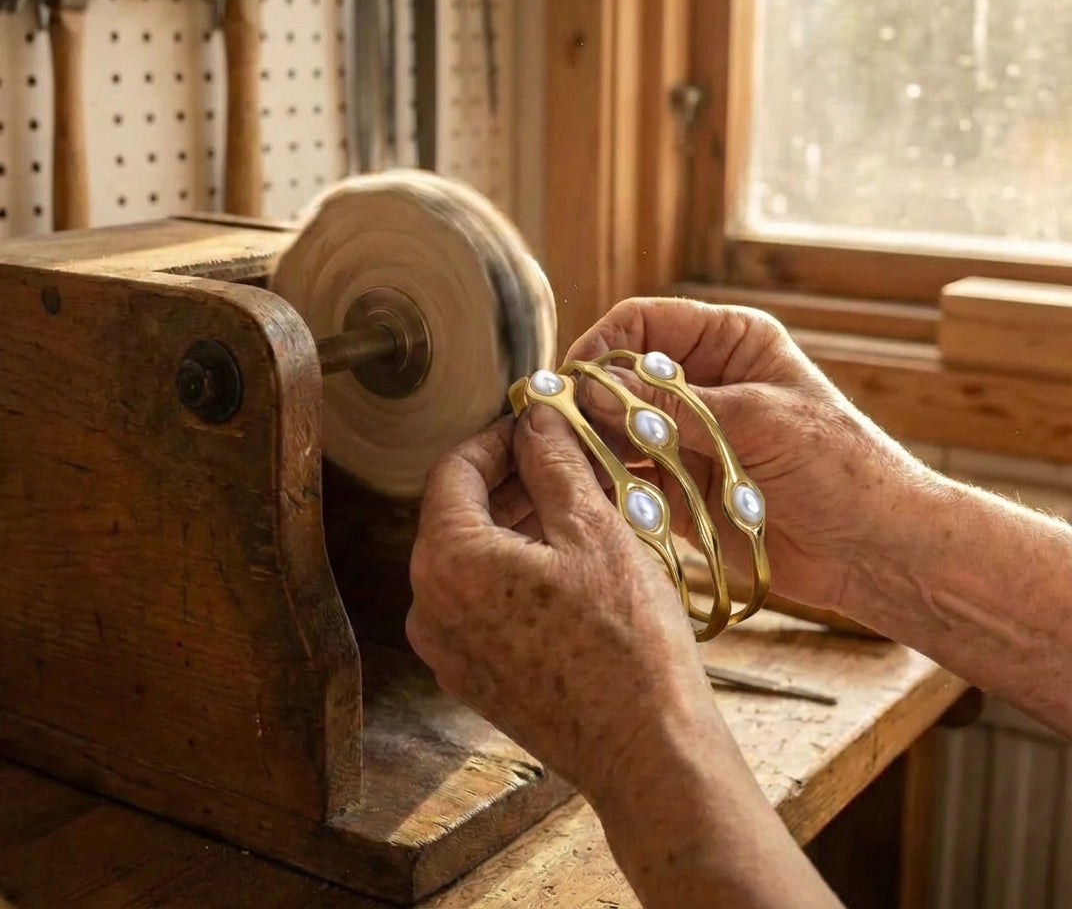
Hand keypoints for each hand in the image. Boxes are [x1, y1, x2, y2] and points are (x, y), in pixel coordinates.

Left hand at [406, 408, 713, 801]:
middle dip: (512, 480)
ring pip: (472, 559)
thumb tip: (536, 414)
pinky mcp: (473, 677)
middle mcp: (428, 608)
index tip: (538, 425)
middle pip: (459, 515)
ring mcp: (447, 649)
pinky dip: (516, 570)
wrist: (647, 751)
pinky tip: (568, 561)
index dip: (498, 437)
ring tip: (577, 506)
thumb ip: (553, 460)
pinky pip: (482, 602)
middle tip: (567, 460)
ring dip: (517, 523)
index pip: (453, 470)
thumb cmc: (627, 641)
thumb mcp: (593, 529)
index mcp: (448, 562)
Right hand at [567, 297, 932, 613]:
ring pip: (615, 430)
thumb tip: (594, 388)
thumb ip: (673, 407)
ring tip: (566, 464)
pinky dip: (604, 484)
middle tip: (556, 429)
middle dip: (588, 401)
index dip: (603, 346)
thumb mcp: (757, 420)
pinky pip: (626, 478)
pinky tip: (587, 493)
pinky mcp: (678, 489)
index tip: (572, 381)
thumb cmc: (839, 465)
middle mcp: (700, 385)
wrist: (874, 547)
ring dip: (591, 445)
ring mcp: (686, 438)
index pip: (643, 323)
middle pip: (620, 378)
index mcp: (728, 343)